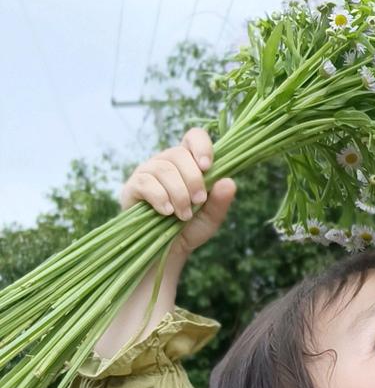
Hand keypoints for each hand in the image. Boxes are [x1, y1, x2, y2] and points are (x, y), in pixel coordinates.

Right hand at [119, 127, 236, 258]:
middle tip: (199, 201)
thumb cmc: (190, 229)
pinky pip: (146, 183)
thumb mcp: (211, 218)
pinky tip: (167, 212)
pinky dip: (160, 198)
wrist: (168, 250)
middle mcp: (166, 162)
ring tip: (183, 215)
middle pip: (179, 154)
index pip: (193, 137)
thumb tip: (229, 181)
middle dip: (193, 179)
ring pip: (164, 169)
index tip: (208, 167)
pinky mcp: (133, 187)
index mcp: (188, 163)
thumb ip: (220, 201)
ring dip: (179, 194)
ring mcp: (147, 172)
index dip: (201, 146)